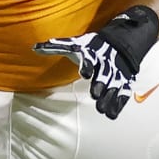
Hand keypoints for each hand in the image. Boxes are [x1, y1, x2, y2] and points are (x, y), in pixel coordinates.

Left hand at [34, 5, 158, 119]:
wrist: (119, 43)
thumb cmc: (91, 47)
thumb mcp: (75, 45)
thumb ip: (55, 47)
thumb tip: (34, 48)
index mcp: (92, 53)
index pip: (90, 59)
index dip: (87, 66)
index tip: (85, 74)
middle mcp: (105, 64)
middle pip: (104, 74)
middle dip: (100, 84)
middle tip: (95, 94)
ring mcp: (116, 74)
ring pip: (114, 86)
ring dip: (109, 98)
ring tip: (102, 110)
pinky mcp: (124, 82)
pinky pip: (123, 93)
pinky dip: (118, 103)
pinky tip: (111, 114)